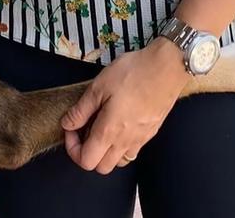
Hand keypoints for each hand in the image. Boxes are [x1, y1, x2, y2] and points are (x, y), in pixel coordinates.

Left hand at [61, 37, 188, 173]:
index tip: (71, 127)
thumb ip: (81, 109)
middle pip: (101, 167)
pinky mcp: (150, 133)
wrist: (166, 68)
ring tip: (100, 126)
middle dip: (87, 152)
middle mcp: (126, 142)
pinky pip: (132, 151)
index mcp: (110, 131)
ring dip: (105, 152)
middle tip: (84, 128)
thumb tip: (67, 124)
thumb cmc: (132, 73)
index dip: (72, 148)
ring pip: (118, 162)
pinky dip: (120, 145)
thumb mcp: (99, 86)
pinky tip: (118, 123)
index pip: (86, 161)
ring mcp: (141, 139)